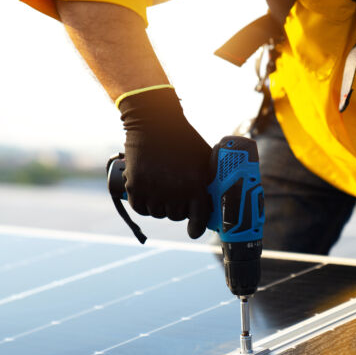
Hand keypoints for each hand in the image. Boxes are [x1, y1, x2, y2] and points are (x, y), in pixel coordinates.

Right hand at [119, 87, 211, 237]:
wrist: (154, 123)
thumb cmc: (183, 139)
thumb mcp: (204, 158)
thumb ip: (209, 179)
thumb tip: (220, 195)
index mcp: (196, 186)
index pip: (198, 218)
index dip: (196, 227)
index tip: (194, 231)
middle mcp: (175, 193)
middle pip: (176, 216)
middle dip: (177, 209)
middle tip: (176, 197)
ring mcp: (154, 191)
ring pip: (157, 213)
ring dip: (160, 207)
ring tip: (161, 192)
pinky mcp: (135, 187)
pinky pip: (140, 208)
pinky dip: (143, 205)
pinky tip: (147, 196)